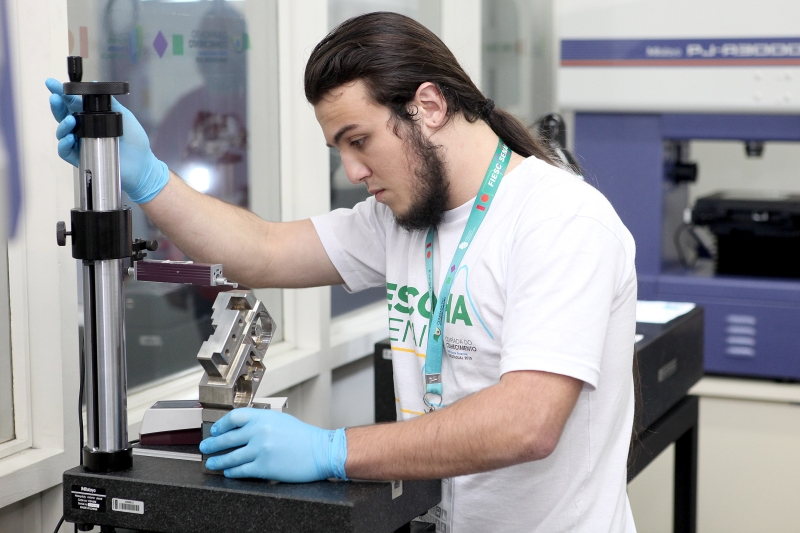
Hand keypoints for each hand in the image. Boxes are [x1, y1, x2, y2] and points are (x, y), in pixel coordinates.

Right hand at [45, 78, 169, 202]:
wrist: (142, 164)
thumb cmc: (135, 141)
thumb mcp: (124, 117)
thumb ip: (110, 102)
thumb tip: (94, 84)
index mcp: (91, 118)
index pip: (73, 103)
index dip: (62, 93)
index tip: (52, 84)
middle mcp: (83, 130)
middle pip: (63, 116)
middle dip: (57, 106)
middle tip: (55, 97)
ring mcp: (81, 144)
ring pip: (62, 133)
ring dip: (62, 125)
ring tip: (70, 120)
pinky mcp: (81, 158)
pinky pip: (65, 151)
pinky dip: (64, 144)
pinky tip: (71, 138)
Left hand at [199, 408, 347, 482]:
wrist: (321, 451)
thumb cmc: (305, 437)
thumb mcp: (281, 420)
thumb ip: (262, 422)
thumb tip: (242, 429)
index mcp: (264, 417)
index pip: (234, 418)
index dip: (220, 425)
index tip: (215, 430)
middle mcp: (260, 432)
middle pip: (227, 438)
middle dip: (213, 444)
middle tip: (206, 447)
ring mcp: (260, 450)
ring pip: (231, 457)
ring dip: (218, 461)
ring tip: (212, 463)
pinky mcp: (264, 467)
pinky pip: (241, 471)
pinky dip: (232, 472)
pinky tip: (229, 472)